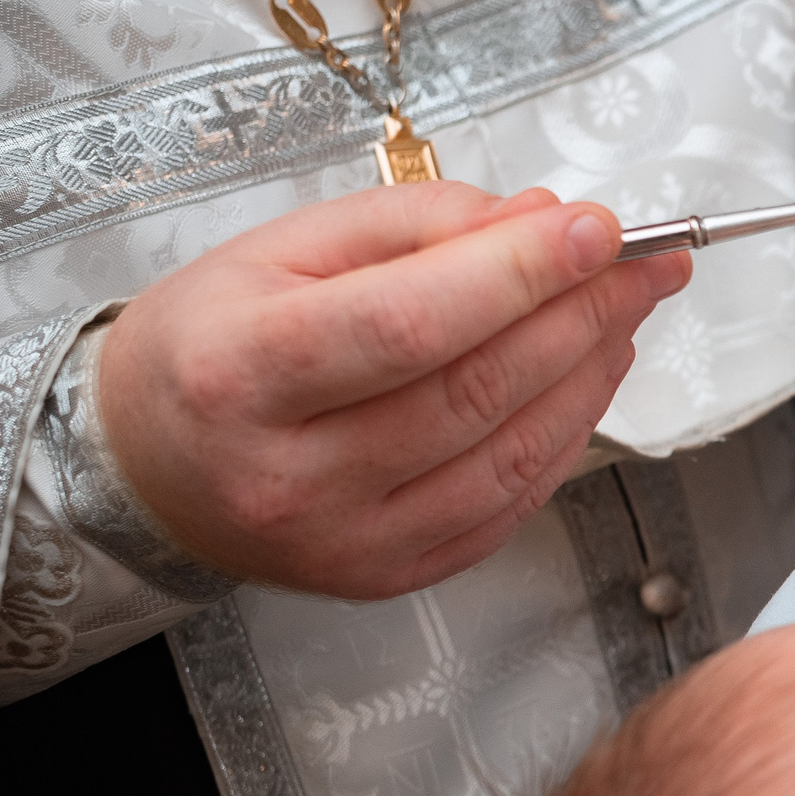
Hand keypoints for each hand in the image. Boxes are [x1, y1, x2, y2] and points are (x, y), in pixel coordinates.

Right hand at [97, 182, 688, 599]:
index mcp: (239, 372)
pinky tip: (587, 378)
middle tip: (646, 264)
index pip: (407, 323)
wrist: (148, 465)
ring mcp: (345, 539)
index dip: (519, 273)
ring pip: (507, 454)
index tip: (599, 229)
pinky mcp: (389, 575)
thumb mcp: (282, 250)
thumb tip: (539, 220)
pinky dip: (565, 435)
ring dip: (589, 374)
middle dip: (581, 316)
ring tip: (624, 311)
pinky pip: (508, 504)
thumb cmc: (213, 345)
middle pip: (473, 390)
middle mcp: (290, 474)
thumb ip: (415, 225)